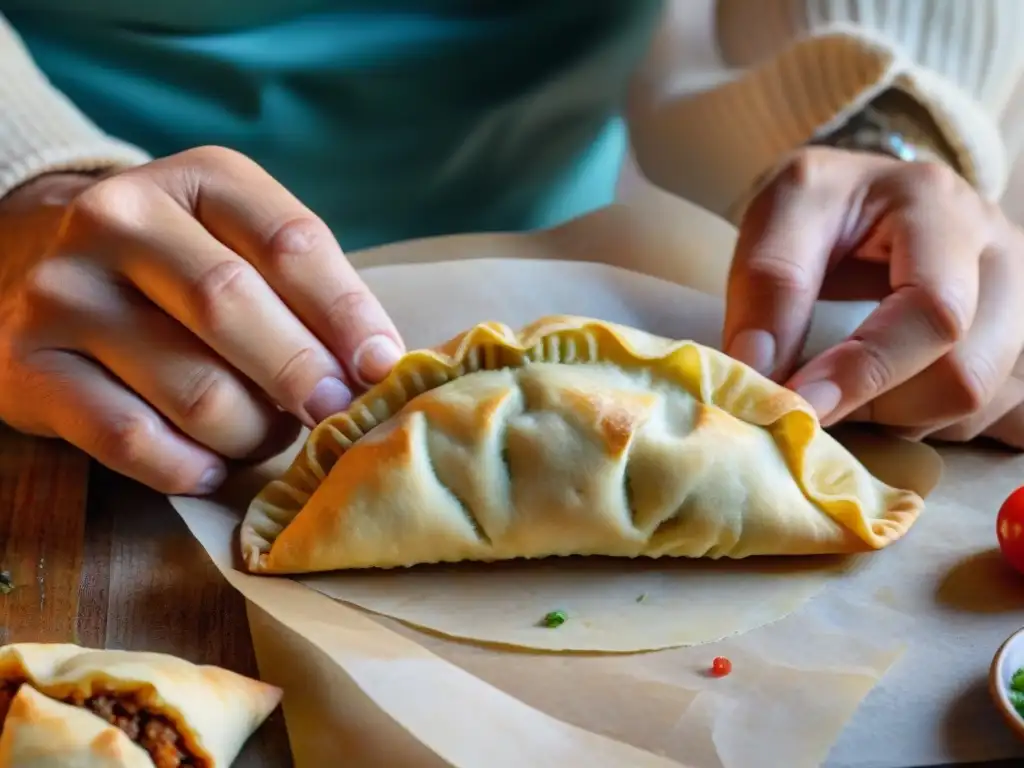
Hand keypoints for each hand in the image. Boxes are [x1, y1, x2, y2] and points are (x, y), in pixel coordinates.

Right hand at [0, 147, 403, 493]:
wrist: (41, 265)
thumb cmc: (183, 270)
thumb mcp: (247, 248)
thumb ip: (310, 295)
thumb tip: (378, 369)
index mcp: (200, 180)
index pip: (291, 244)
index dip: (348, 316)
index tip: (382, 370)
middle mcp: (120, 219)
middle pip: (232, 306)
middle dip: (300, 375)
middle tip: (332, 415)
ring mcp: (64, 292)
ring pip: (193, 389)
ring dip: (250, 431)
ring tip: (262, 433)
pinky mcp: (27, 367)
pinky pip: (130, 440)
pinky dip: (188, 466)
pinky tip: (209, 464)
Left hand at [723, 146, 1023, 448]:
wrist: (859, 196)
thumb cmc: (821, 203)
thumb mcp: (779, 212)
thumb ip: (768, 284)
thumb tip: (759, 372)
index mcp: (940, 207)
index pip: (933, 311)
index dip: (864, 371)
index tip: (798, 404)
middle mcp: (998, 254)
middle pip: (964, 374)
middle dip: (876, 403)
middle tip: (810, 398)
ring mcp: (1014, 302)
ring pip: (971, 403)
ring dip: (893, 417)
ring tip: (838, 387)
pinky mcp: (1006, 342)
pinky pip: (977, 414)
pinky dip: (914, 420)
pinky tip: (874, 392)